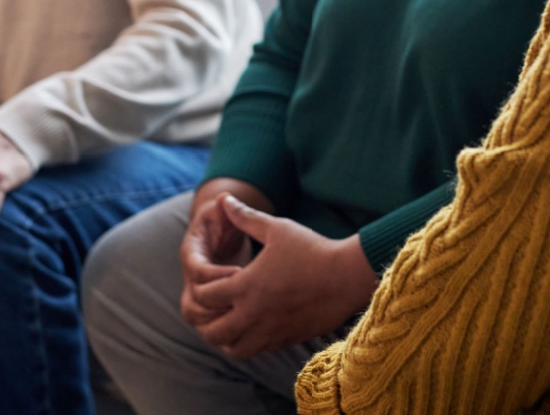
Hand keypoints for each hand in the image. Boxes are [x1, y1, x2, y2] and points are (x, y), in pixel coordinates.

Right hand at [179, 178, 271, 328]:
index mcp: (192, 254)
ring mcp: (198, 294)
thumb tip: (225, 198)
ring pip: (198, 320)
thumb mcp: (223, 212)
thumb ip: (226, 209)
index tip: (242, 272)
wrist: (217, 234)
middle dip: (216, 307)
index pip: (197, 272)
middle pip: (190, 305)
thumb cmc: (223, 221)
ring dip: (218, 324)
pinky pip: (211, 327)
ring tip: (247, 319)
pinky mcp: (209, 306)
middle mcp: (191, 278)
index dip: (217, 275)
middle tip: (244, 304)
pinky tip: (250, 327)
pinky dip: (226, 331)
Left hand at [187, 194, 378, 359]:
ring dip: (227, 337)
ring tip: (233, 319)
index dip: (201, 287)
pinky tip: (257, 324)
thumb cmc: (312, 249)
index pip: (204, 297)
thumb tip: (224, 198)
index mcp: (245, 286)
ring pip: (233, 349)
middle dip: (207, 319)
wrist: (347, 277)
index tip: (215, 278)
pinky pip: (257, 351)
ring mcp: (270, 332)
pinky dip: (249, 342)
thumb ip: (246, 217)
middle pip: (212, 332)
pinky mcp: (286, 341)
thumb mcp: (277, 228)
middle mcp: (253, 314)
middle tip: (217, 305)